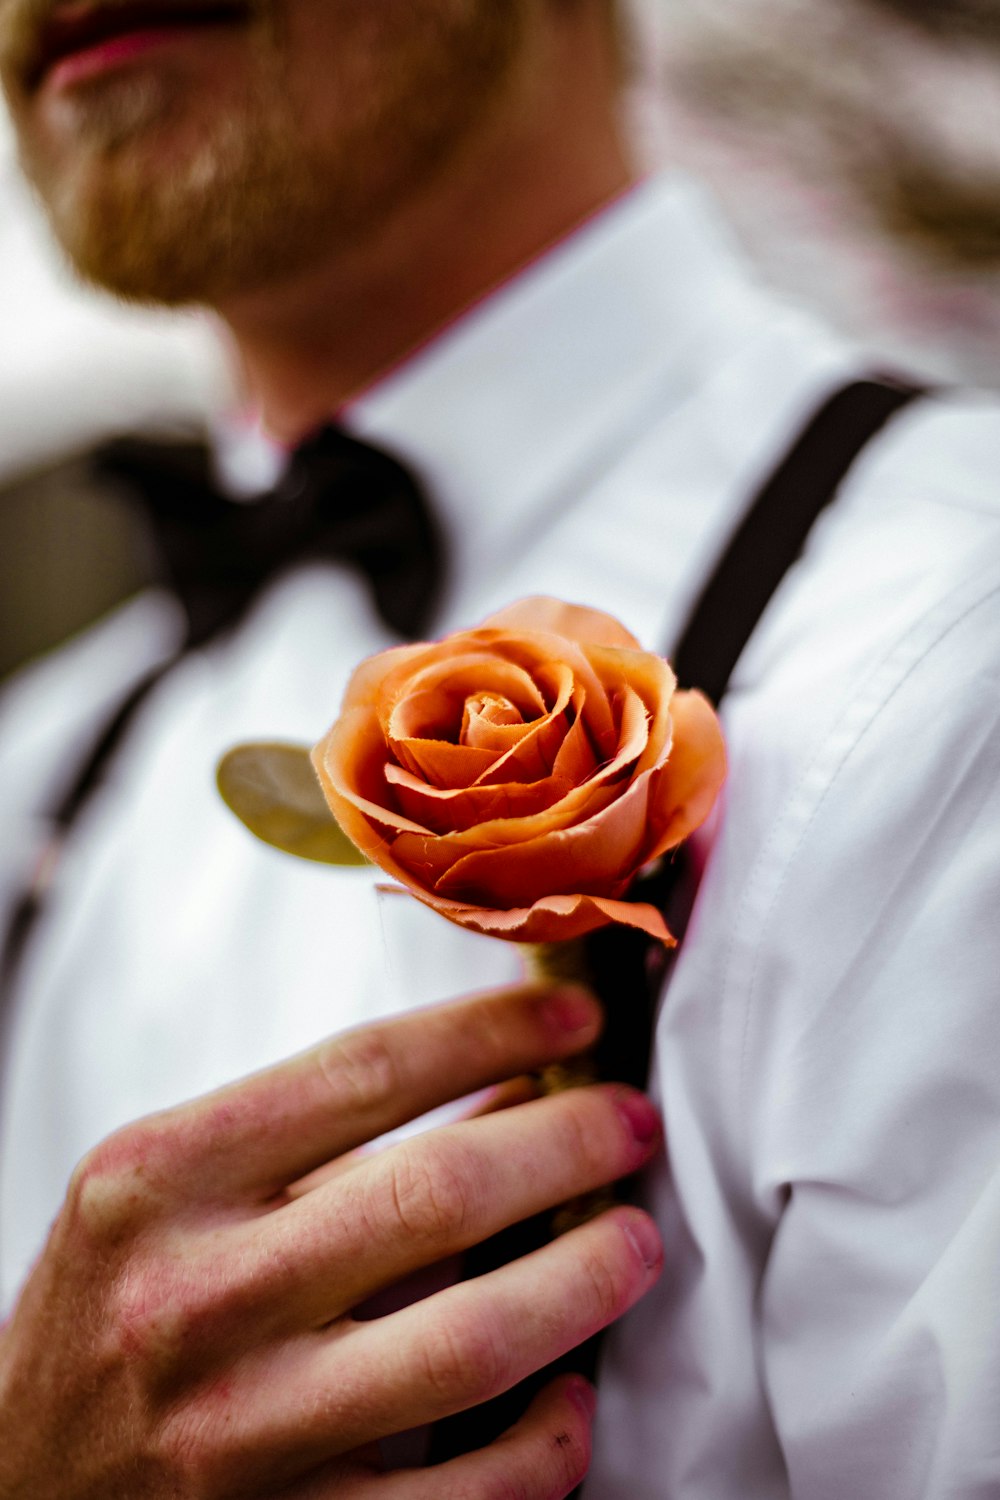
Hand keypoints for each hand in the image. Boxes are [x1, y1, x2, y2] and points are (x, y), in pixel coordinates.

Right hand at [0, 982, 662, 1496]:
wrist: (16, 1485)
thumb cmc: (114, 1311)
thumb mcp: (177, 1194)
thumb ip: (326, 1140)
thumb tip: (509, 1083)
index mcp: (157, 1180)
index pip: (364, 1071)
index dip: (494, 1031)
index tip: (574, 1015)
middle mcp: (193, 1299)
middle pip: (435, 1195)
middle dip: (568, 1142)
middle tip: (631, 1121)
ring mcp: (240, 1433)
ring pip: (472, 1343)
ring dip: (587, 1280)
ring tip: (638, 1240)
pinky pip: (467, 1496)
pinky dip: (548, 1439)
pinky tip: (573, 1393)